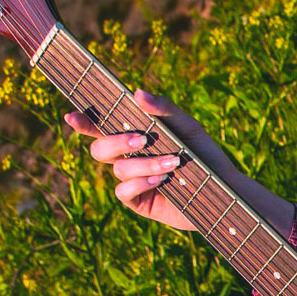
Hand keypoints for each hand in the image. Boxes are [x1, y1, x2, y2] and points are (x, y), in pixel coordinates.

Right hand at [64, 90, 225, 231]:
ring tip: (172, 163)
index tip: (72, 116)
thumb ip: (164, 109)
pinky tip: (161, 181)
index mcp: (134, 136)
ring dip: (143, 164)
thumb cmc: (204, 154)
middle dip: (115, 142)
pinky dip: (140, 183)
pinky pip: (123, 192)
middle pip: (100, 148)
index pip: (101, 127)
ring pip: (117, 169)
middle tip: (141, 140)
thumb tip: (137, 93)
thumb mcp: (187, 127)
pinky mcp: (139, 202)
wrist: (224, 190)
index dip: (83, 122)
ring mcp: (131, 181)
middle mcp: (128, 158)